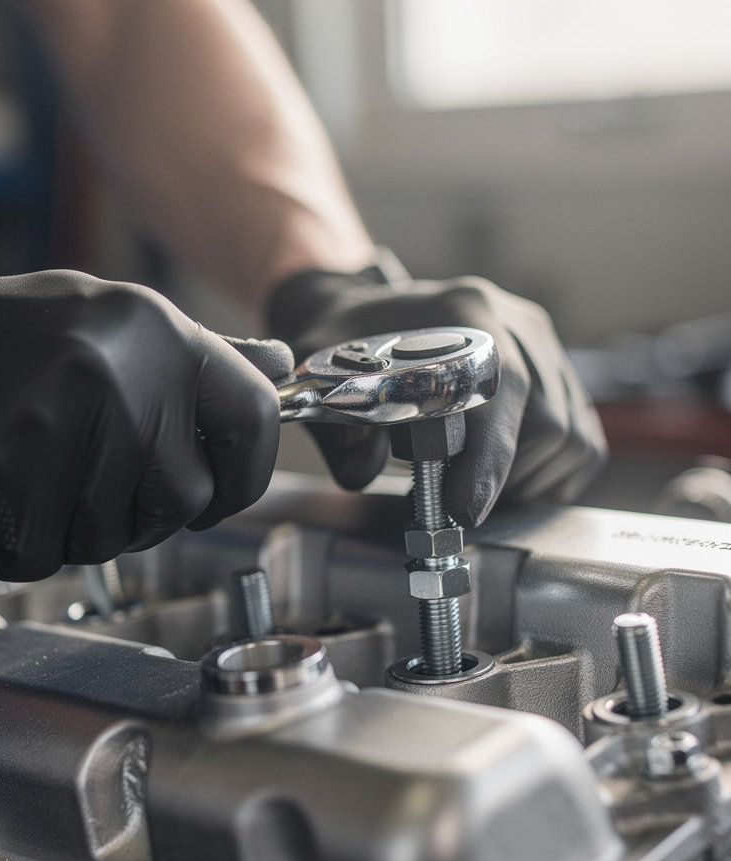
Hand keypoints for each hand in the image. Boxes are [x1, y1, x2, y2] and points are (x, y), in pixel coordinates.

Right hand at [0, 222, 281, 579]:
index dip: (245, 472)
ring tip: (24, 462)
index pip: (256, 419)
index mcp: (153, 329)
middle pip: (183, 501)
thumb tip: (278, 373)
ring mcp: (58, 422)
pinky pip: (37, 556)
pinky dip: (11, 540)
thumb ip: (190, 358)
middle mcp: (119, 372)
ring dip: (69, 524)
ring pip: (110, 539)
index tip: (216, 490)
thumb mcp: (103, 319)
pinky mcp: (0, 474)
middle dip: (139, 509)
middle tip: (79, 470)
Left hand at [267, 260, 606, 527]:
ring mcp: (541, 343)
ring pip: (571, 437)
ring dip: (526, 481)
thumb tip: (365, 470)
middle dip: (502, 480)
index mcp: (461, 311)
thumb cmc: (343, 345)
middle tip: (454, 504)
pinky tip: (500, 477)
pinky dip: (547, 474)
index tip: (464, 509)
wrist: (361, 312)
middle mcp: (513, 321)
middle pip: (547, 422)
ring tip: (473, 489)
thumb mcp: (321, 380)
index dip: (490, 457)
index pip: (503, 387)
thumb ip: (339, 431)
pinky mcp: (554, 367)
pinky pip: (578, 439)